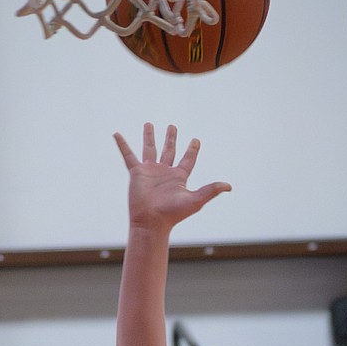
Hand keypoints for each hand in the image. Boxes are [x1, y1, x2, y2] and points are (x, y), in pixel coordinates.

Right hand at [114, 122, 230, 236]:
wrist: (151, 222)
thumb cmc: (173, 214)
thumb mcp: (195, 200)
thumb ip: (211, 190)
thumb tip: (229, 186)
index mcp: (178, 177)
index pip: (187, 160)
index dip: (192, 150)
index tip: (196, 140)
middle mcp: (164, 172)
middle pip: (169, 150)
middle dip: (171, 138)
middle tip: (172, 127)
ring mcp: (150, 171)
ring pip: (150, 149)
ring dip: (150, 136)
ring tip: (149, 124)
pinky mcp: (136, 173)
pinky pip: (128, 155)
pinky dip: (122, 145)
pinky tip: (117, 134)